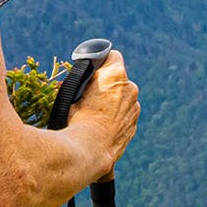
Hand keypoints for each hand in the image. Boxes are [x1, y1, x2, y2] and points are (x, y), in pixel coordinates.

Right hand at [67, 48, 138, 183]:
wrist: (89, 150)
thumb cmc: (77, 120)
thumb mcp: (71, 96)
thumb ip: (80, 83)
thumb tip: (75, 79)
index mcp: (116, 75)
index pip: (113, 56)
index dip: (102, 62)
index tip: (94, 70)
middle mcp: (130, 88)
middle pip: (118, 79)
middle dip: (107, 84)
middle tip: (90, 95)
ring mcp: (135, 106)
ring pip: (124, 97)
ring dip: (113, 102)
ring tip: (95, 114)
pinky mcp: (134, 123)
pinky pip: (126, 114)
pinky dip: (117, 117)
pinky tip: (103, 126)